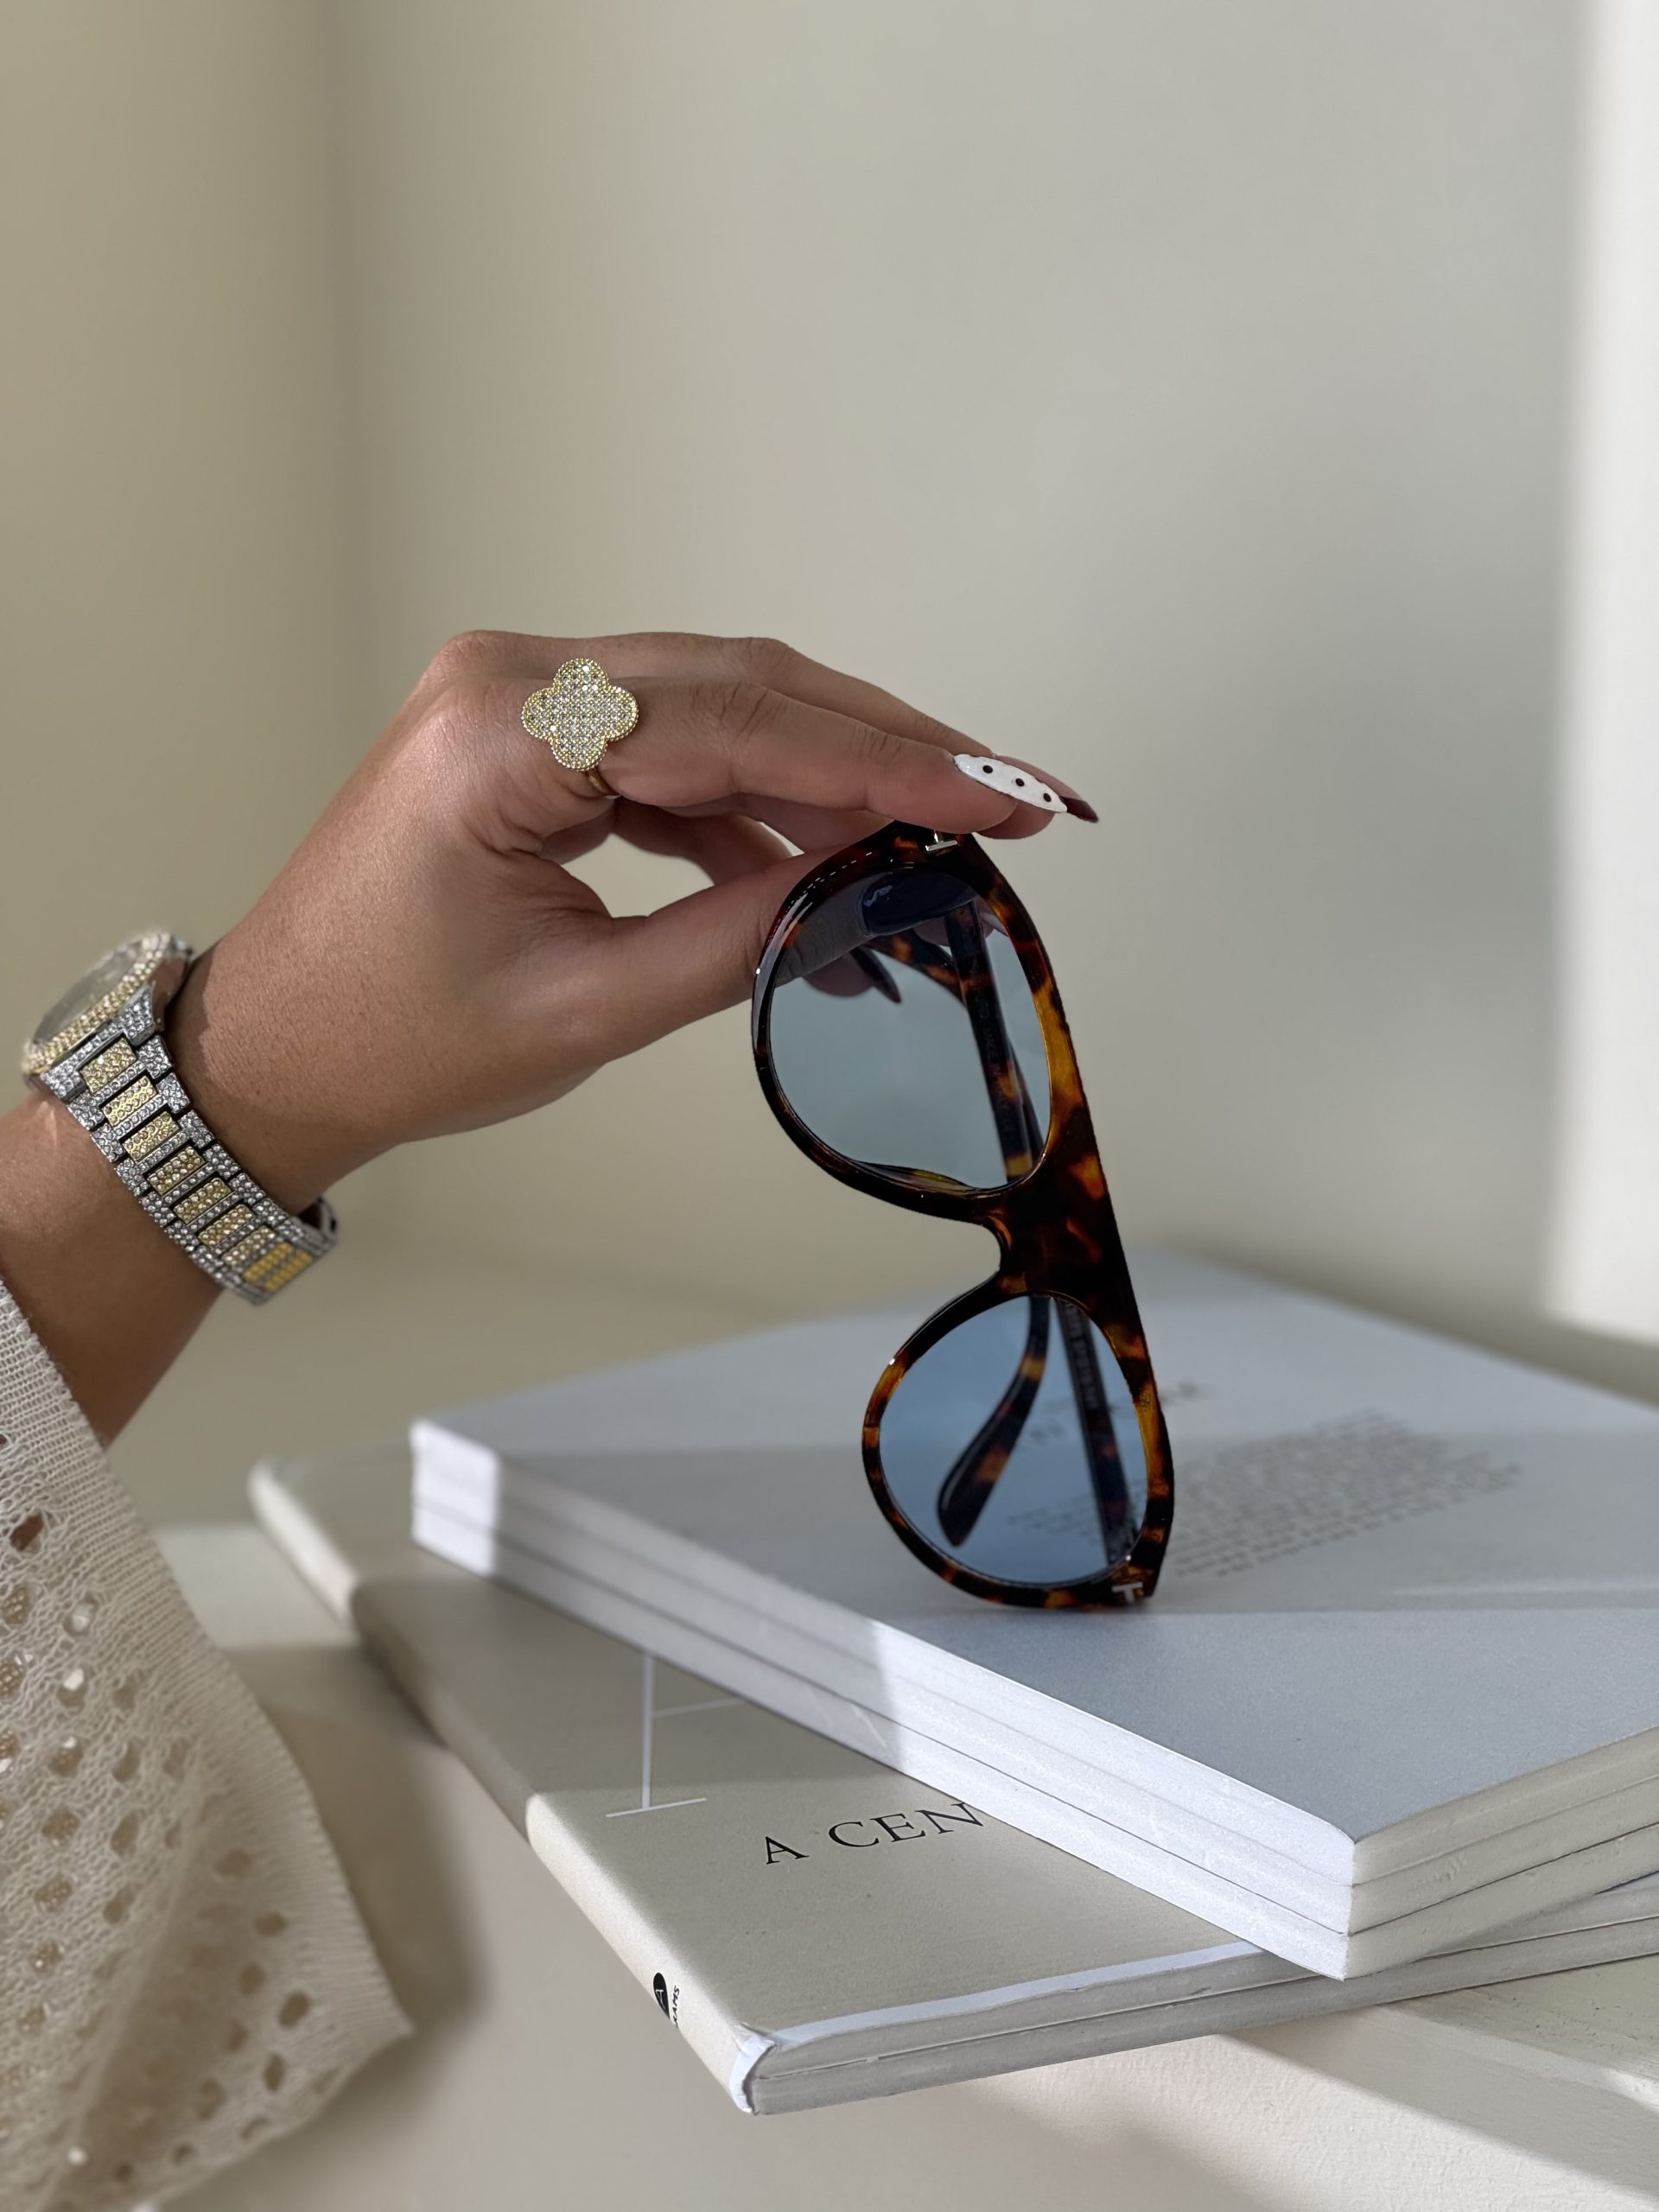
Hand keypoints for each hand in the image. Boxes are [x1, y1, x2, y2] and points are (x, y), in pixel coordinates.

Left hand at [0, 628, 1084, 1435]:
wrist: (276, 1048)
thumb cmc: (390, 1039)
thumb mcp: (584, 1009)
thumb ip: (738, 941)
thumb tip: (872, 891)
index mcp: (504, 731)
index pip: (738, 721)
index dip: (887, 762)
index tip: (999, 797)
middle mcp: (510, 676)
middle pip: (744, 684)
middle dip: (888, 746)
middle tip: (1011, 798)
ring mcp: (520, 693)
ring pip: (723, 704)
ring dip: (833, 772)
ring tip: (939, 839)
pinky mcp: (536, 731)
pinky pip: (679, 743)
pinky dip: (760, 800)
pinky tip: (828, 859)